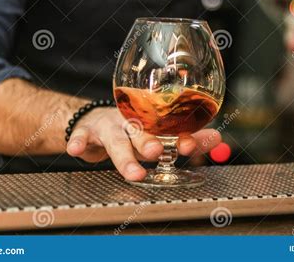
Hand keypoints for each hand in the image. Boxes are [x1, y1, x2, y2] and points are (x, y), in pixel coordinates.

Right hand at [65, 108, 221, 180]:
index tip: (190, 145)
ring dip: (125, 156)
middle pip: (142, 132)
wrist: (92, 123)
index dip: (178, 136)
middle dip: (151, 143)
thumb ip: (185, 139)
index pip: (167, 128)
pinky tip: (76, 149)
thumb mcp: (155, 135)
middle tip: (159, 152)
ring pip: (117, 141)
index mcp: (152, 122)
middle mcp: (132, 121)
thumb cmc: (130, 131)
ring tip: (134, 172)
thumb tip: (218, 138)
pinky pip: (80, 136)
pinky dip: (77, 142)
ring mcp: (109, 126)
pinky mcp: (86, 132)